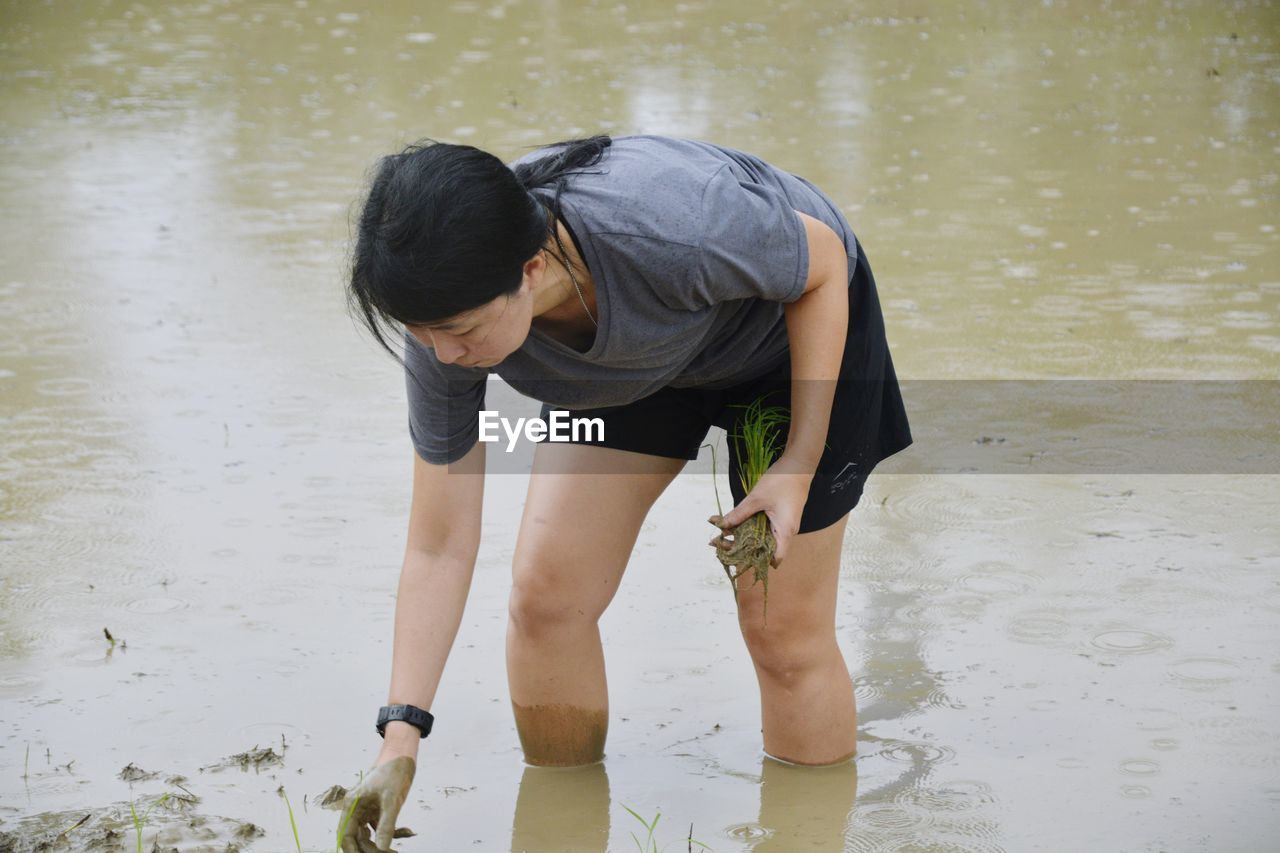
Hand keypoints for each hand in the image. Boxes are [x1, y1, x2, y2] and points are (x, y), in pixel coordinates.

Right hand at [324, 755, 416, 851]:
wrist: (402, 754)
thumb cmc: (394, 772)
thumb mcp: (392, 800)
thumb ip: (386, 825)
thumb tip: (382, 848)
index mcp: (352, 805)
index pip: (346, 835)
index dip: (352, 850)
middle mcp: (356, 809)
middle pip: (358, 837)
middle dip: (371, 849)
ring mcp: (367, 809)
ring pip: (370, 834)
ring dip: (382, 843)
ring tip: (398, 849)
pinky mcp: (378, 809)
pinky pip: (380, 827)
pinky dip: (391, 832)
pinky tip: (406, 832)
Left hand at [709, 452, 813, 566]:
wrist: (799, 464)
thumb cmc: (782, 480)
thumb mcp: (757, 498)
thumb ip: (739, 513)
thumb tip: (722, 526)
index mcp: (785, 531)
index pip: (775, 558)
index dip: (757, 562)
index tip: (735, 557)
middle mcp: (786, 532)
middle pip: (764, 549)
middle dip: (741, 548)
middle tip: (718, 543)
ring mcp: (783, 524)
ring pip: (761, 537)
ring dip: (743, 536)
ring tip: (721, 534)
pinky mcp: (780, 516)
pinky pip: (763, 527)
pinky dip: (749, 526)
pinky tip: (733, 523)